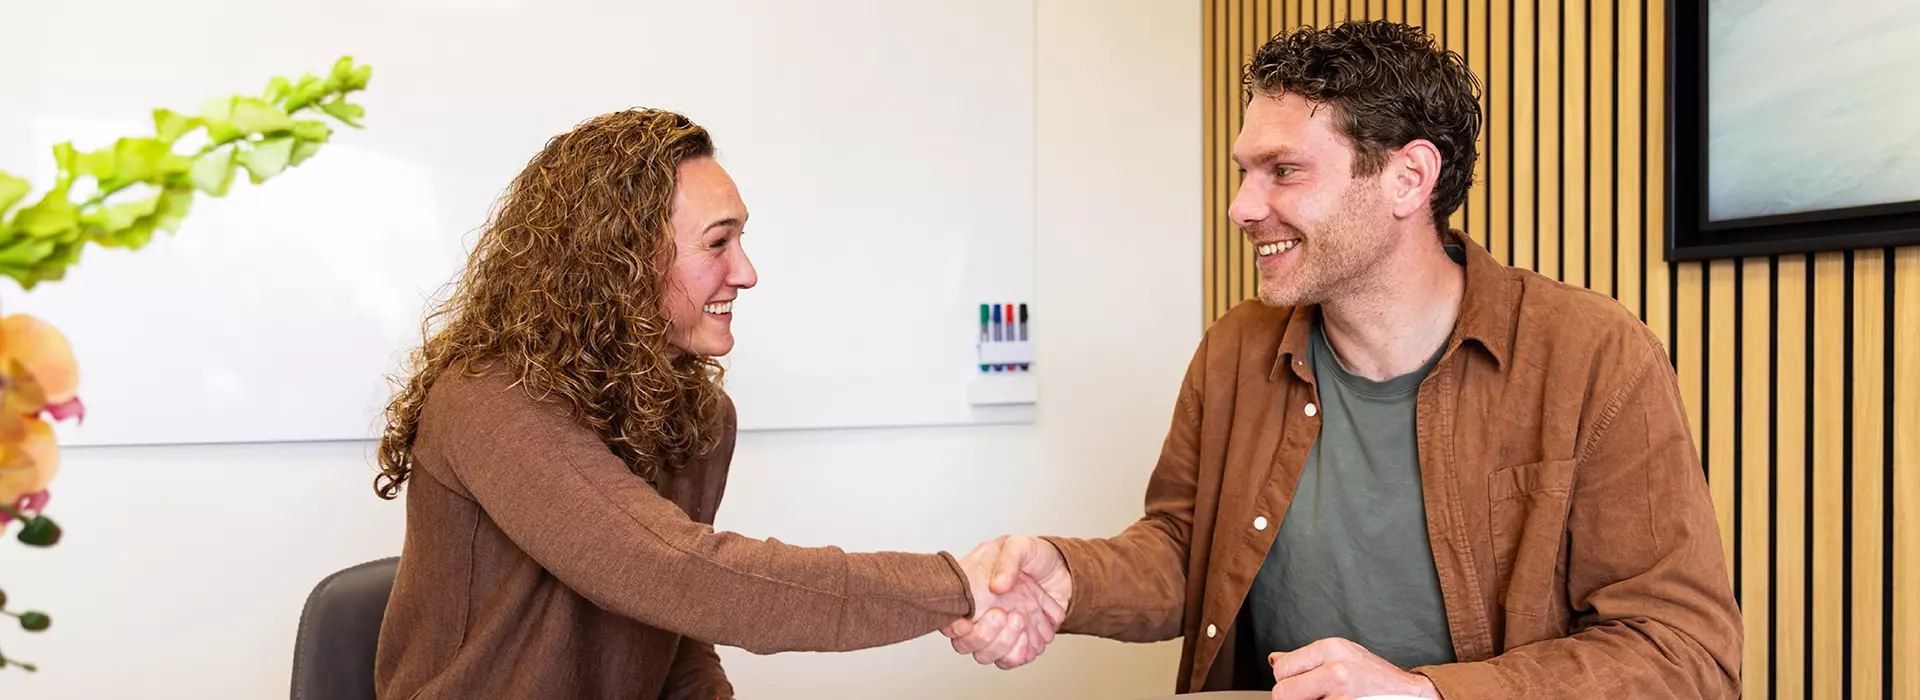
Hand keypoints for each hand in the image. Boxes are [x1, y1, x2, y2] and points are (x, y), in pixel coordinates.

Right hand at [940, 535, 1072, 669]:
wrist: (1061, 570)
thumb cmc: (1033, 557)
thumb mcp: (1020, 545)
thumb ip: (1008, 560)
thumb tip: (997, 586)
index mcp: (972, 593)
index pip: (948, 618)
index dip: (952, 627)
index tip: (966, 622)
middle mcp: (981, 617)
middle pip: (965, 644)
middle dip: (984, 635)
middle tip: (1002, 613)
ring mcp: (999, 632)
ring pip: (987, 656)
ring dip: (1004, 643)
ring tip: (1021, 618)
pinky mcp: (1020, 643)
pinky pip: (1012, 660)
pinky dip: (1020, 652)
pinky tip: (1030, 633)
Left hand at [1268, 638, 1439, 699]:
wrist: (1411, 694)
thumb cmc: (1375, 677)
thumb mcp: (1342, 655)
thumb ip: (1307, 659)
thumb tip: (1275, 659)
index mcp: (1331, 648)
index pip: (1282, 669)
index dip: (1286, 682)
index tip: (1299, 686)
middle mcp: (1336, 670)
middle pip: (1283, 692)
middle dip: (1293, 697)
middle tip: (1312, 696)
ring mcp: (1343, 695)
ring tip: (1328, 699)